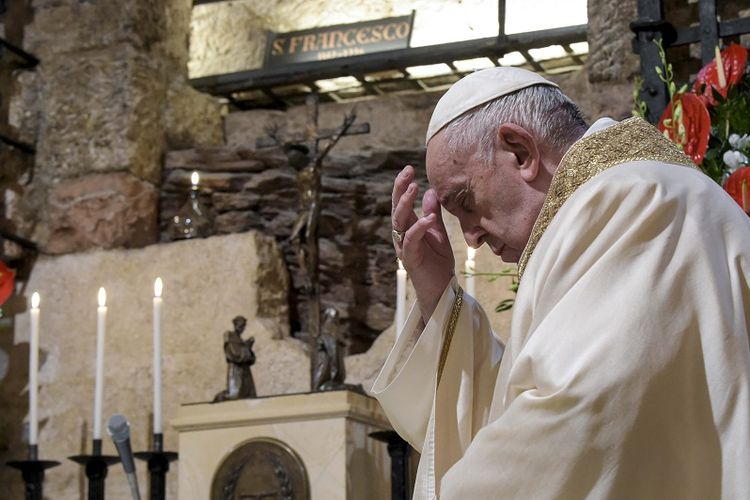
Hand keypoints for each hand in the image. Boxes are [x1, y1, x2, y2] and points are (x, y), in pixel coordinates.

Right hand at [392, 166, 454, 321]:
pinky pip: (411, 241)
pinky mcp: (410, 260)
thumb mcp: (438, 233)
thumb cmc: (438, 262)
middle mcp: (402, 235)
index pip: (402, 202)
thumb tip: (430, 191)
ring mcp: (404, 247)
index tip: (408, 168)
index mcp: (408, 227)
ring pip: (399, 222)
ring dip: (405, 204)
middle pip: (396, 208)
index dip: (403, 185)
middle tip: (407, 172)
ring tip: (414, 188)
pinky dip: (418, 229)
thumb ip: (432, 213)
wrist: (441, 289)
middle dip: (400, 189)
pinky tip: (427, 219)